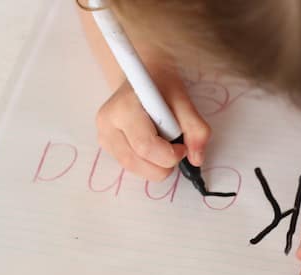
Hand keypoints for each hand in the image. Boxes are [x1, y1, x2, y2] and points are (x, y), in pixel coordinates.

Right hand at [95, 69, 210, 180]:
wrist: (143, 80)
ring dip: (157, 166)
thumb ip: (196, 128)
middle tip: (177, 150)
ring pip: (133, 168)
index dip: (170, 155)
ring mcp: (104, 136)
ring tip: (166, 147)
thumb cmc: (162, 86)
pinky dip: (148, 164)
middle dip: (164, 165)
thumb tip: (196, 159)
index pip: (145, 146)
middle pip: (137, 162)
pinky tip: (155, 147)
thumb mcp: (184, 100)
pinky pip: (131, 166)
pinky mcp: (107, 145)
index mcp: (123, 107)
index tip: (183, 147)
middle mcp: (107, 123)